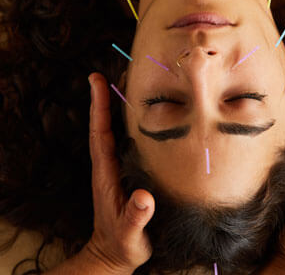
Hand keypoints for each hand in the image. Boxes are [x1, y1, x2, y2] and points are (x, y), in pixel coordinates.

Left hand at [86, 72, 155, 273]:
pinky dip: (129, 122)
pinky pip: (125, 140)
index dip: (99, 106)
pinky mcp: (125, 172)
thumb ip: (136, 217)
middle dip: (108, 96)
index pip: (100, 133)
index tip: (97, 80)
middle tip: (118, 70)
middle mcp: (108, 165)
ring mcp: (116, 167)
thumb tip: (144, 196)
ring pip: (115, 129)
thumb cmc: (122, 246)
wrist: (114, 257)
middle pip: (106, 123)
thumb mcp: (130, 235)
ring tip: (129, 83)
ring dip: (118, 105)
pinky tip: (143, 114)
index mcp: (105, 173)